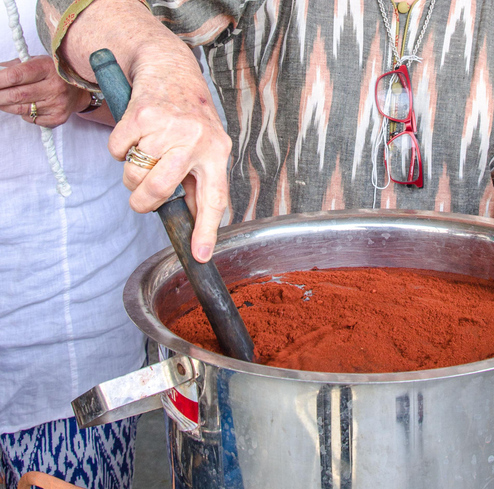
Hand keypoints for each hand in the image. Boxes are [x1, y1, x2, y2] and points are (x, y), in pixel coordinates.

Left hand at [0, 55, 90, 127]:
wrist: (80, 90)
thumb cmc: (53, 73)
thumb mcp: (36, 62)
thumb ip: (15, 67)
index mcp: (47, 68)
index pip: (15, 76)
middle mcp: (55, 87)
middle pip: (17, 95)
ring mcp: (58, 104)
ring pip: (22, 109)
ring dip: (7, 106)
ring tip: (3, 101)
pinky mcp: (59, 117)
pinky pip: (32, 119)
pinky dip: (24, 114)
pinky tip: (27, 107)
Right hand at [108, 44, 230, 263]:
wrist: (171, 69)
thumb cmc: (191, 116)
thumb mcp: (207, 148)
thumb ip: (199, 183)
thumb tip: (194, 221)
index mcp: (217, 153)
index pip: (214, 199)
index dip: (206, 231)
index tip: (200, 256)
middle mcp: (196, 139)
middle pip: (161, 189)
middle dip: (144, 202)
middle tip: (142, 199)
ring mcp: (169, 126)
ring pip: (135, 174)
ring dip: (132, 174)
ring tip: (144, 156)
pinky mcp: (141, 114)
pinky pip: (118, 151)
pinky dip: (120, 150)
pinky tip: (135, 135)